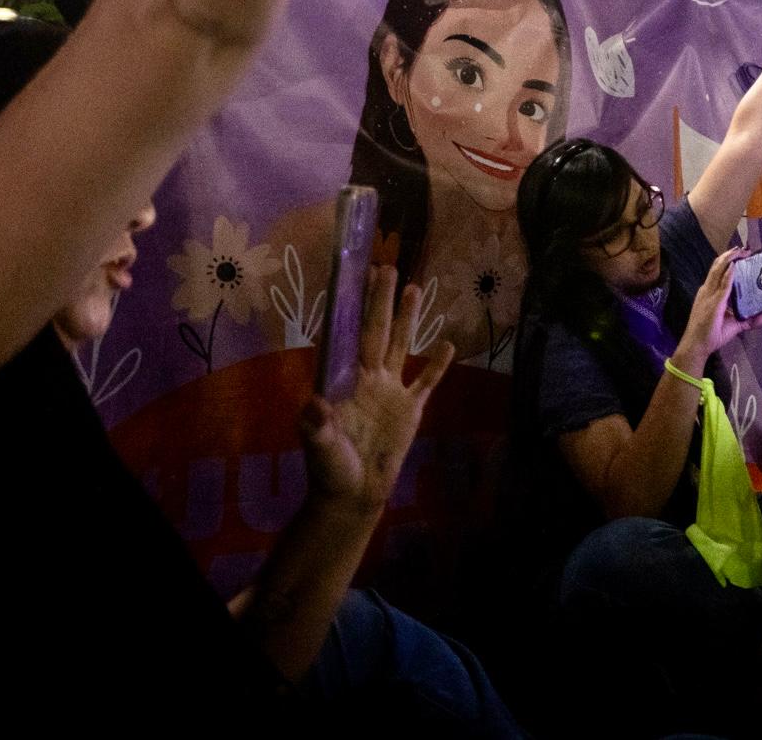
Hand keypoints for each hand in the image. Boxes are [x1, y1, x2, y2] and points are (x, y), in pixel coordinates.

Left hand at [298, 265, 454, 513]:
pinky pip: (425, 381)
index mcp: (342, 380)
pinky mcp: (410, 408)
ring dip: (407, 317)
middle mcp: (367, 377)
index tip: (350, 279)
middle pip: (375, 330)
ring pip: (399, 344)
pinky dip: (436, 364)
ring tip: (414, 286)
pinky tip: (447, 344)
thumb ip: (317, 427)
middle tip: (384, 266)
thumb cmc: (330, 471)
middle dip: (379, 299)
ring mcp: (390, 390)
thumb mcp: (320, 449)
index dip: (348, 309)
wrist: (356, 495)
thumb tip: (314, 405)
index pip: (346, 336)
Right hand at [674, 249, 761, 371]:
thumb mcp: (734, 326)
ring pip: (718, 270)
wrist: (696, 346)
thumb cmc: (710, 335)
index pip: (719, 272)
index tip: (740, 253)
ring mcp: (709, 295)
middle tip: (745, 249)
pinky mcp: (714, 303)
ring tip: (741, 251)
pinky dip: (729, 274)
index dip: (728, 260)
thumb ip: (749, 320)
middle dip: (731, 256)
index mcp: (710, 293)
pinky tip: (735, 266)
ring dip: (730, 259)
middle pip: (718, 267)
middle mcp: (708, 291)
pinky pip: (722, 285)